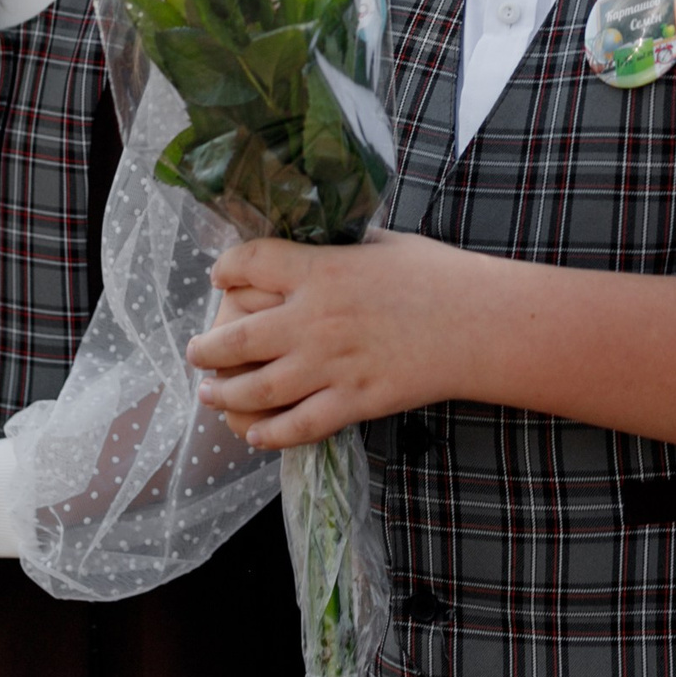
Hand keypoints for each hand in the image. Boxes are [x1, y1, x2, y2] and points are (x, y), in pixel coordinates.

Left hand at [186, 231, 476, 449]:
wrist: (480, 323)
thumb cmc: (439, 274)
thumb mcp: (384, 243)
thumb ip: (342, 248)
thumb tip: (318, 243)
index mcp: (323, 269)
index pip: (250, 264)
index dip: (225, 269)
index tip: (218, 277)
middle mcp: (315, 318)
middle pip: (237, 336)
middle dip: (206, 348)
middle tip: (195, 352)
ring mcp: (332, 364)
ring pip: (257, 387)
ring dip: (224, 392)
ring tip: (210, 393)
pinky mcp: (354, 400)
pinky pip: (299, 424)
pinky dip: (270, 433)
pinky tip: (255, 434)